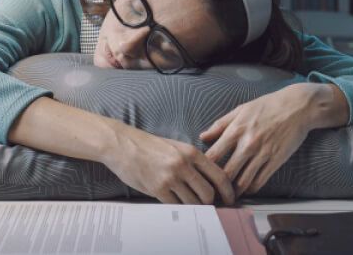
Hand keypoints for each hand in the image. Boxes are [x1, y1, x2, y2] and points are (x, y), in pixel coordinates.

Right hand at [101, 124, 235, 205]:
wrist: (123, 145)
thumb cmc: (149, 145)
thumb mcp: (176, 146)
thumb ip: (193, 161)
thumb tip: (209, 180)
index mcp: (191, 153)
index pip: (219, 175)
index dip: (228, 190)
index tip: (230, 198)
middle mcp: (184, 165)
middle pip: (208, 193)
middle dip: (211, 203)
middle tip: (210, 206)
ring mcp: (171, 178)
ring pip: (193, 202)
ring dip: (195, 207)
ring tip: (192, 205)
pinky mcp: (158, 189)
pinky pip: (176, 205)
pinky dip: (178, 207)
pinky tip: (176, 203)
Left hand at [200, 83, 348, 196]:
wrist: (296, 107)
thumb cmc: (267, 106)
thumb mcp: (240, 110)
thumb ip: (220, 125)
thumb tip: (202, 136)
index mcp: (235, 130)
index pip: (213, 156)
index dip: (204, 169)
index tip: (201, 175)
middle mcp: (247, 144)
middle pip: (226, 173)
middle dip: (218, 185)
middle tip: (213, 191)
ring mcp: (262, 154)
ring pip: (243, 182)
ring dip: (234, 191)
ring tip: (228, 195)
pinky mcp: (275, 161)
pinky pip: (260, 181)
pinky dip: (251, 188)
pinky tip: (246, 189)